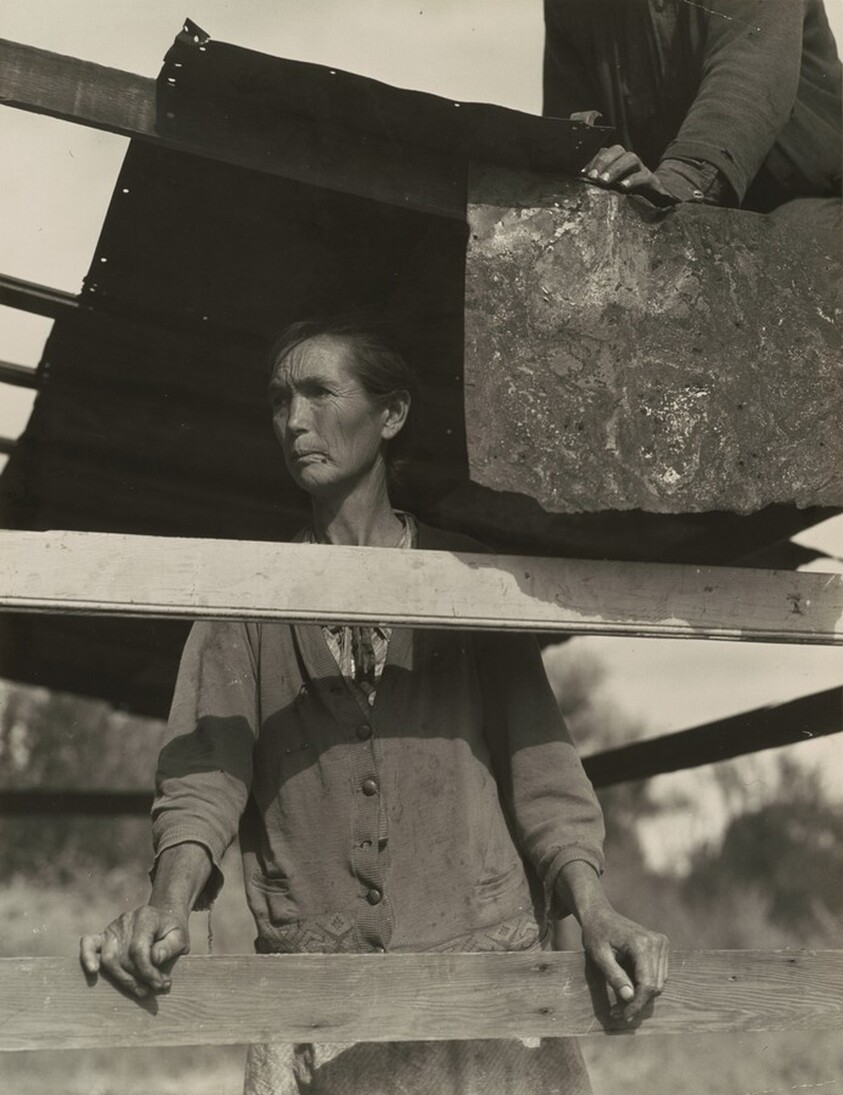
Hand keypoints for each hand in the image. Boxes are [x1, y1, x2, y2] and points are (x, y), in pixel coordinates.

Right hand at [80, 905, 189, 997]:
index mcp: (146, 917)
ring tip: (140, 989)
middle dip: (139, 978)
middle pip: (124, 957)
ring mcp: (113, 927)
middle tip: (154, 988)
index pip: (139, 949)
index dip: (148, 971)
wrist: (163, 919)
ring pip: (109, 958)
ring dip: (123, 979)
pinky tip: (93, 970)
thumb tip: (155, 959)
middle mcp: (126, 919)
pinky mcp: (104, 936)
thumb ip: (170, 947)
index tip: (160, 984)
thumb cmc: (172, 931)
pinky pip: (89, 944)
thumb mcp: (180, 937)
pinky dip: (87, 957)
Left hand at [580, 905, 668, 1022]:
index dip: (637, 1004)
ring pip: (658, 983)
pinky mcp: (661, 946)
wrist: (599, 915)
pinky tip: (627, 987)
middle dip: (637, 1003)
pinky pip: (657, 975)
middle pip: (655, 986)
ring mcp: (661, 943)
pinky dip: (644, 985)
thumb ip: (614, 976)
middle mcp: (657, 942)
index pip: (647, 984)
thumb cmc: (595, 933)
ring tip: (619, 1003)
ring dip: (641, 996)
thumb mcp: (598, 956)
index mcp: (642, 943)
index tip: (623, 1016)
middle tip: (617, 1013)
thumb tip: (629, 998)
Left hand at [582, 145, 675, 205]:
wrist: (651, 199)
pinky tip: (623, 187)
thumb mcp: (609, 187)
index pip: (604, 152)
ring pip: (630, 158)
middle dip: (604, 162)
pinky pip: (643, 175)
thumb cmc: (625, 192)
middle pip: (617, 150)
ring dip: (616, 168)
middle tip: (593, 177)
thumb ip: (597, 181)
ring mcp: (640, 168)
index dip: (593, 160)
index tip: (583, 173)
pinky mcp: (650, 179)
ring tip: (604, 181)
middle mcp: (628, 160)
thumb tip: (579, 181)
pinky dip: (632, 180)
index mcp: (617, 159)